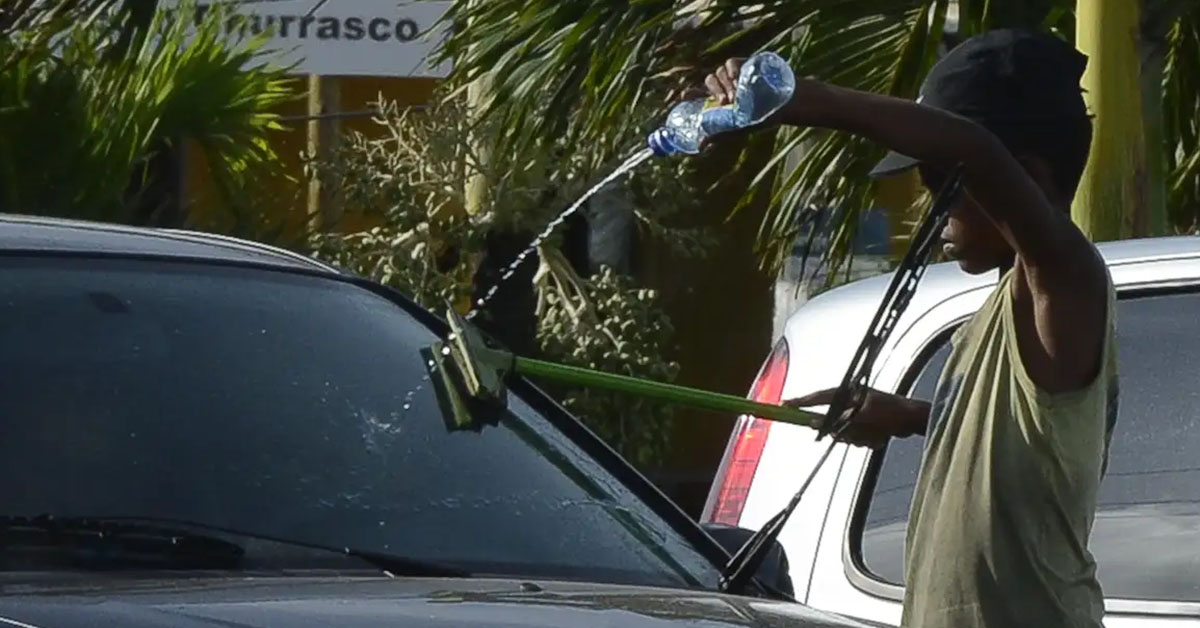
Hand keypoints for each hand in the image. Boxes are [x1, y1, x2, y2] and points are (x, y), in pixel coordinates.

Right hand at [784, 387, 926, 448]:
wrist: (915, 420)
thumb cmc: (891, 413)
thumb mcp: (860, 417)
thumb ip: (835, 421)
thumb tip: (813, 423)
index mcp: (847, 394)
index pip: (817, 397)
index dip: (800, 402)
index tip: (784, 406)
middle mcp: (850, 403)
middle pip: (831, 422)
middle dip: (845, 433)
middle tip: (857, 434)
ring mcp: (859, 414)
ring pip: (845, 434)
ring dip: (859, 438)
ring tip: (876, 434)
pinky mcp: (867, 424)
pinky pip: (858, 438)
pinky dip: (868, 440)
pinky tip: (881, 436)